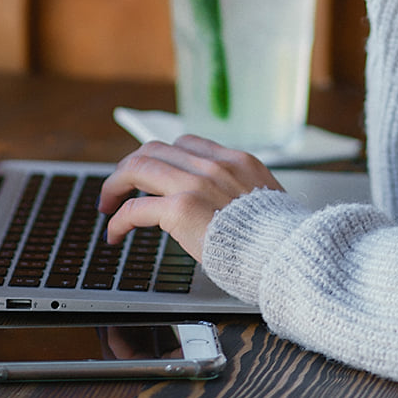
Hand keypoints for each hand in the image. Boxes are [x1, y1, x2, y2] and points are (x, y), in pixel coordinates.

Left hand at [98, 135, 282, 261]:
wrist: (289, 254)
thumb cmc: (282, 240)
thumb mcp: (268, 203)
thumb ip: (245, 196)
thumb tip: (232, 210)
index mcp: (238, 161)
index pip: (186, 143)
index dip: (161, 157)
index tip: (152, 174)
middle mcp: (214, 165)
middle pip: (155, 149)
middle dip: (131, 167)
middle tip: (119, 188)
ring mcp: (196, 184)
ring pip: (138, 168)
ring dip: (115, 186)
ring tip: (107, 205)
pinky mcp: (181, 209)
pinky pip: (135, 208)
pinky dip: (118, 220)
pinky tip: (115, 234)